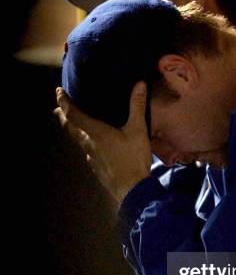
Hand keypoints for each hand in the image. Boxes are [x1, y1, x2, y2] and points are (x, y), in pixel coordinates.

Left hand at [55, 82, 151, 202]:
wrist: (133, 190)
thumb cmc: (133, 158)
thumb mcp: (138, 130)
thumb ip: (137, 107)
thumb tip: (139, 84)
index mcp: (96, 133)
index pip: (73, 115)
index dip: (64, 102)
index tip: (58, 92)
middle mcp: (89, 145)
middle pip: (71, 129)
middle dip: (63, 118)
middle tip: (58, 110)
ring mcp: (91, 159)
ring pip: (79, 142)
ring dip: (75, 132)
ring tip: (77, 126)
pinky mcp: (97, 169)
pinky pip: (88, 153)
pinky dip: (87, 145)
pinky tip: (95, 147)